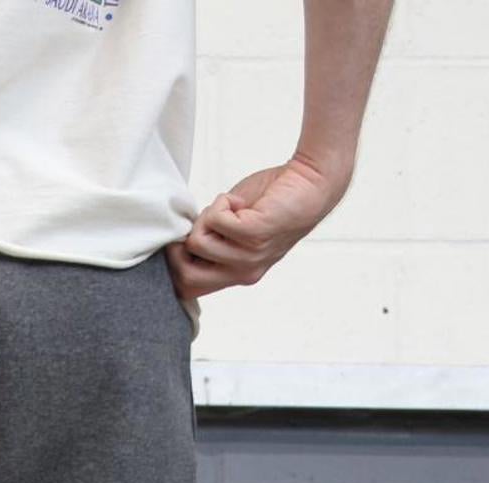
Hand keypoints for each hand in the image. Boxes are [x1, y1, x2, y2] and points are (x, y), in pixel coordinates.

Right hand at [165, 154, 350, 301]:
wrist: (312, 184)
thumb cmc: (272, 201)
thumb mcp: (235, 231)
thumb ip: (212, 240)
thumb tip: (182, 238)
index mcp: (237, 275)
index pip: (188, 292)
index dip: (175, 267)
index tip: (186, 240)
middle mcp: (243, 272)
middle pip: (186, 280)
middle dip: (180, 248)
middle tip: (199, 224)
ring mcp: (249, 257)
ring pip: (198, 243)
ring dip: (206, 216)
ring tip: (229, 206)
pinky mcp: (255, 235)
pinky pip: (215, 221)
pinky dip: (220, 204)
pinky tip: (238, 201)